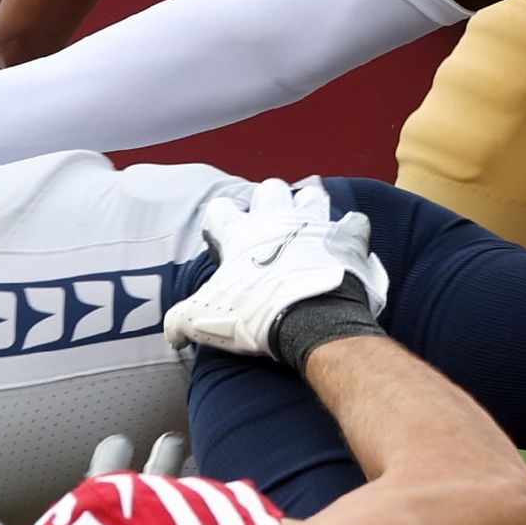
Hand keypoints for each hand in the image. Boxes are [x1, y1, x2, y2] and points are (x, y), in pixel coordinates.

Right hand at [162, 179, 390, 358]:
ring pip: (312, 194)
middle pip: (270, 190)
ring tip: (308, 227)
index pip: (221, 210)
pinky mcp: (345, 238)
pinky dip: (351, 233)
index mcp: (241, 233)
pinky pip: (354, 223)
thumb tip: (171, 334)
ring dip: (310, 207)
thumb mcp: (203, 321)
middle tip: (271, 230)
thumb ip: (180, 322)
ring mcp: (314, 225)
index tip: (225, 241)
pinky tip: (346, 245)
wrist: (310, 321)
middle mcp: (276, 219)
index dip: (221, 222)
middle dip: (270, 204)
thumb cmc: (254, 315)